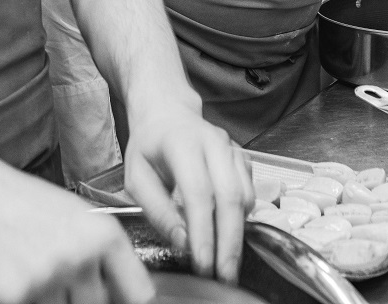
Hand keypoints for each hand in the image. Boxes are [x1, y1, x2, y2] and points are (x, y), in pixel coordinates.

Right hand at [0, 162, 152, 303]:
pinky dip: (14, 298)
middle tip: (50, 270)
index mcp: (103, 235)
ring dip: (44, 298)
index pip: (138, 292)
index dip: (124, 298)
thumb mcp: (76, 217)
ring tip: (27, 266)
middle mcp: (80, 255)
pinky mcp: (14, 293)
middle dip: (74, 295)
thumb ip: (102, 254)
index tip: (115, 298)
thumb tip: (122, 291)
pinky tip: (7, 274)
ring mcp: (48, 275)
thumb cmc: (22, 203)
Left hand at [122, 101, 253, 282]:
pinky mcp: (243, 157)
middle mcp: (214, 143)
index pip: (198, 192)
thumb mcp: (136, 177)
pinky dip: (242, 217)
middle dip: (229, 242)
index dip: (204, 231)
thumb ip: (157, 209)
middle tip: (225, 275)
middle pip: (230, 196)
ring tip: (226, 262)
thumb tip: (182, 241)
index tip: (203, 263)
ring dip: (237, 232)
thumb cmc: (149, 147)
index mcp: (182, 143)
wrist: (169, 113)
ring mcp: (233, 148)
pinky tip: (228, 232)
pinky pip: (250, 191)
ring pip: (245, 196)